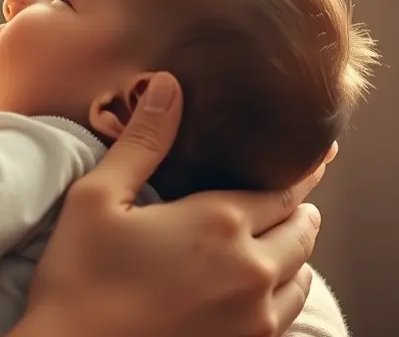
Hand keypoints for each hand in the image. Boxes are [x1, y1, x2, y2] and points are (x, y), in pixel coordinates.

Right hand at [17, 72, 329, 336]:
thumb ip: (143, 142)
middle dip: (298, 211)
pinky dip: (283, 293)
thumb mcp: (97, 198)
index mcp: (219, 222)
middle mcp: (252, 270)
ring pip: (301, 276)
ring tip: (278, 241)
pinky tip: (261, 288)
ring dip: (294, 254)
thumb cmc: (77, 277)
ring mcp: (255, 318)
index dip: (303, 171)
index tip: (321, 155)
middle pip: (303, 231)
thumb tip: (169, 85)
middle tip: (292, 198)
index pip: (284, 189)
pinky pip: (286, 316)